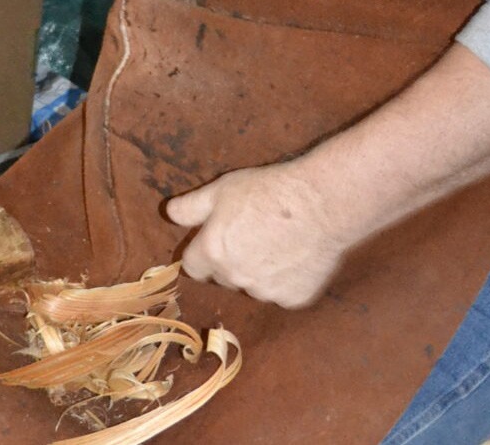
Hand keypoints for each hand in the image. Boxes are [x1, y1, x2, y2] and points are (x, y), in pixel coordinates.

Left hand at [165, 162, 344, 308]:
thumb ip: (191, 206)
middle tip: (252, 234)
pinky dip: (287, 280)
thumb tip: (169, 213)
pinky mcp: (293, 299)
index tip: (218, 238)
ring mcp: (265, 292)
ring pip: (253, 287)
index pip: (193, 266)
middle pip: (223, 277)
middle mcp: (235, 278)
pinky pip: (282, 293)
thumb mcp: (222, 189)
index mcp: (213, 253)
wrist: (321, 203)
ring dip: (259, 272)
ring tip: (278, 242)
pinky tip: (297, 255)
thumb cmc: (269, 191)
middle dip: (231, 261)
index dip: (204, 251)